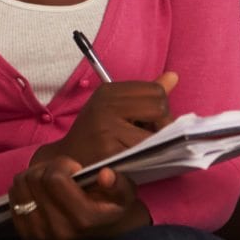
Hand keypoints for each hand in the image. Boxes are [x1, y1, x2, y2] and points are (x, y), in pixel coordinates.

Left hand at [8, 157, 150, 239]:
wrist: (100, 232)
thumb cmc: (111, 206)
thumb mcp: (125, 194)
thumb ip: (119, 184)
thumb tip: (104, 175)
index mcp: (83, 219)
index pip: (54, 179)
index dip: (63, 164)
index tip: (76, 168)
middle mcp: (59, 230)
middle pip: (34, 179)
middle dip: (48, 167)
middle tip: (63, 171)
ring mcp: (39, 234)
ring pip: (20, 185)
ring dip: (35, 174)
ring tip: (52, 179)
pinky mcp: (26, 234)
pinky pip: (12, 197)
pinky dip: (25, 187)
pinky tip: (41, 191)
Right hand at [32, 72, 178, 167]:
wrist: (66, 163)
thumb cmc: (96, 135)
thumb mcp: (116, 108)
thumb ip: (146, 95)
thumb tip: (173, 76)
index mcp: (108, 92)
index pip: (156, 91)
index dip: (161, 108)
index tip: (150, 122)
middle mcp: (105, 106)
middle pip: (159, 107)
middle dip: (163, 125)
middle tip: (150, 138)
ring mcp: (106, 129)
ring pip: (155, 132)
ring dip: (157, 144)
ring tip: (141, 150)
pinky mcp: (108, 152)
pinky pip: (144, 153)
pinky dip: (147, 158)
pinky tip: (135, 160)